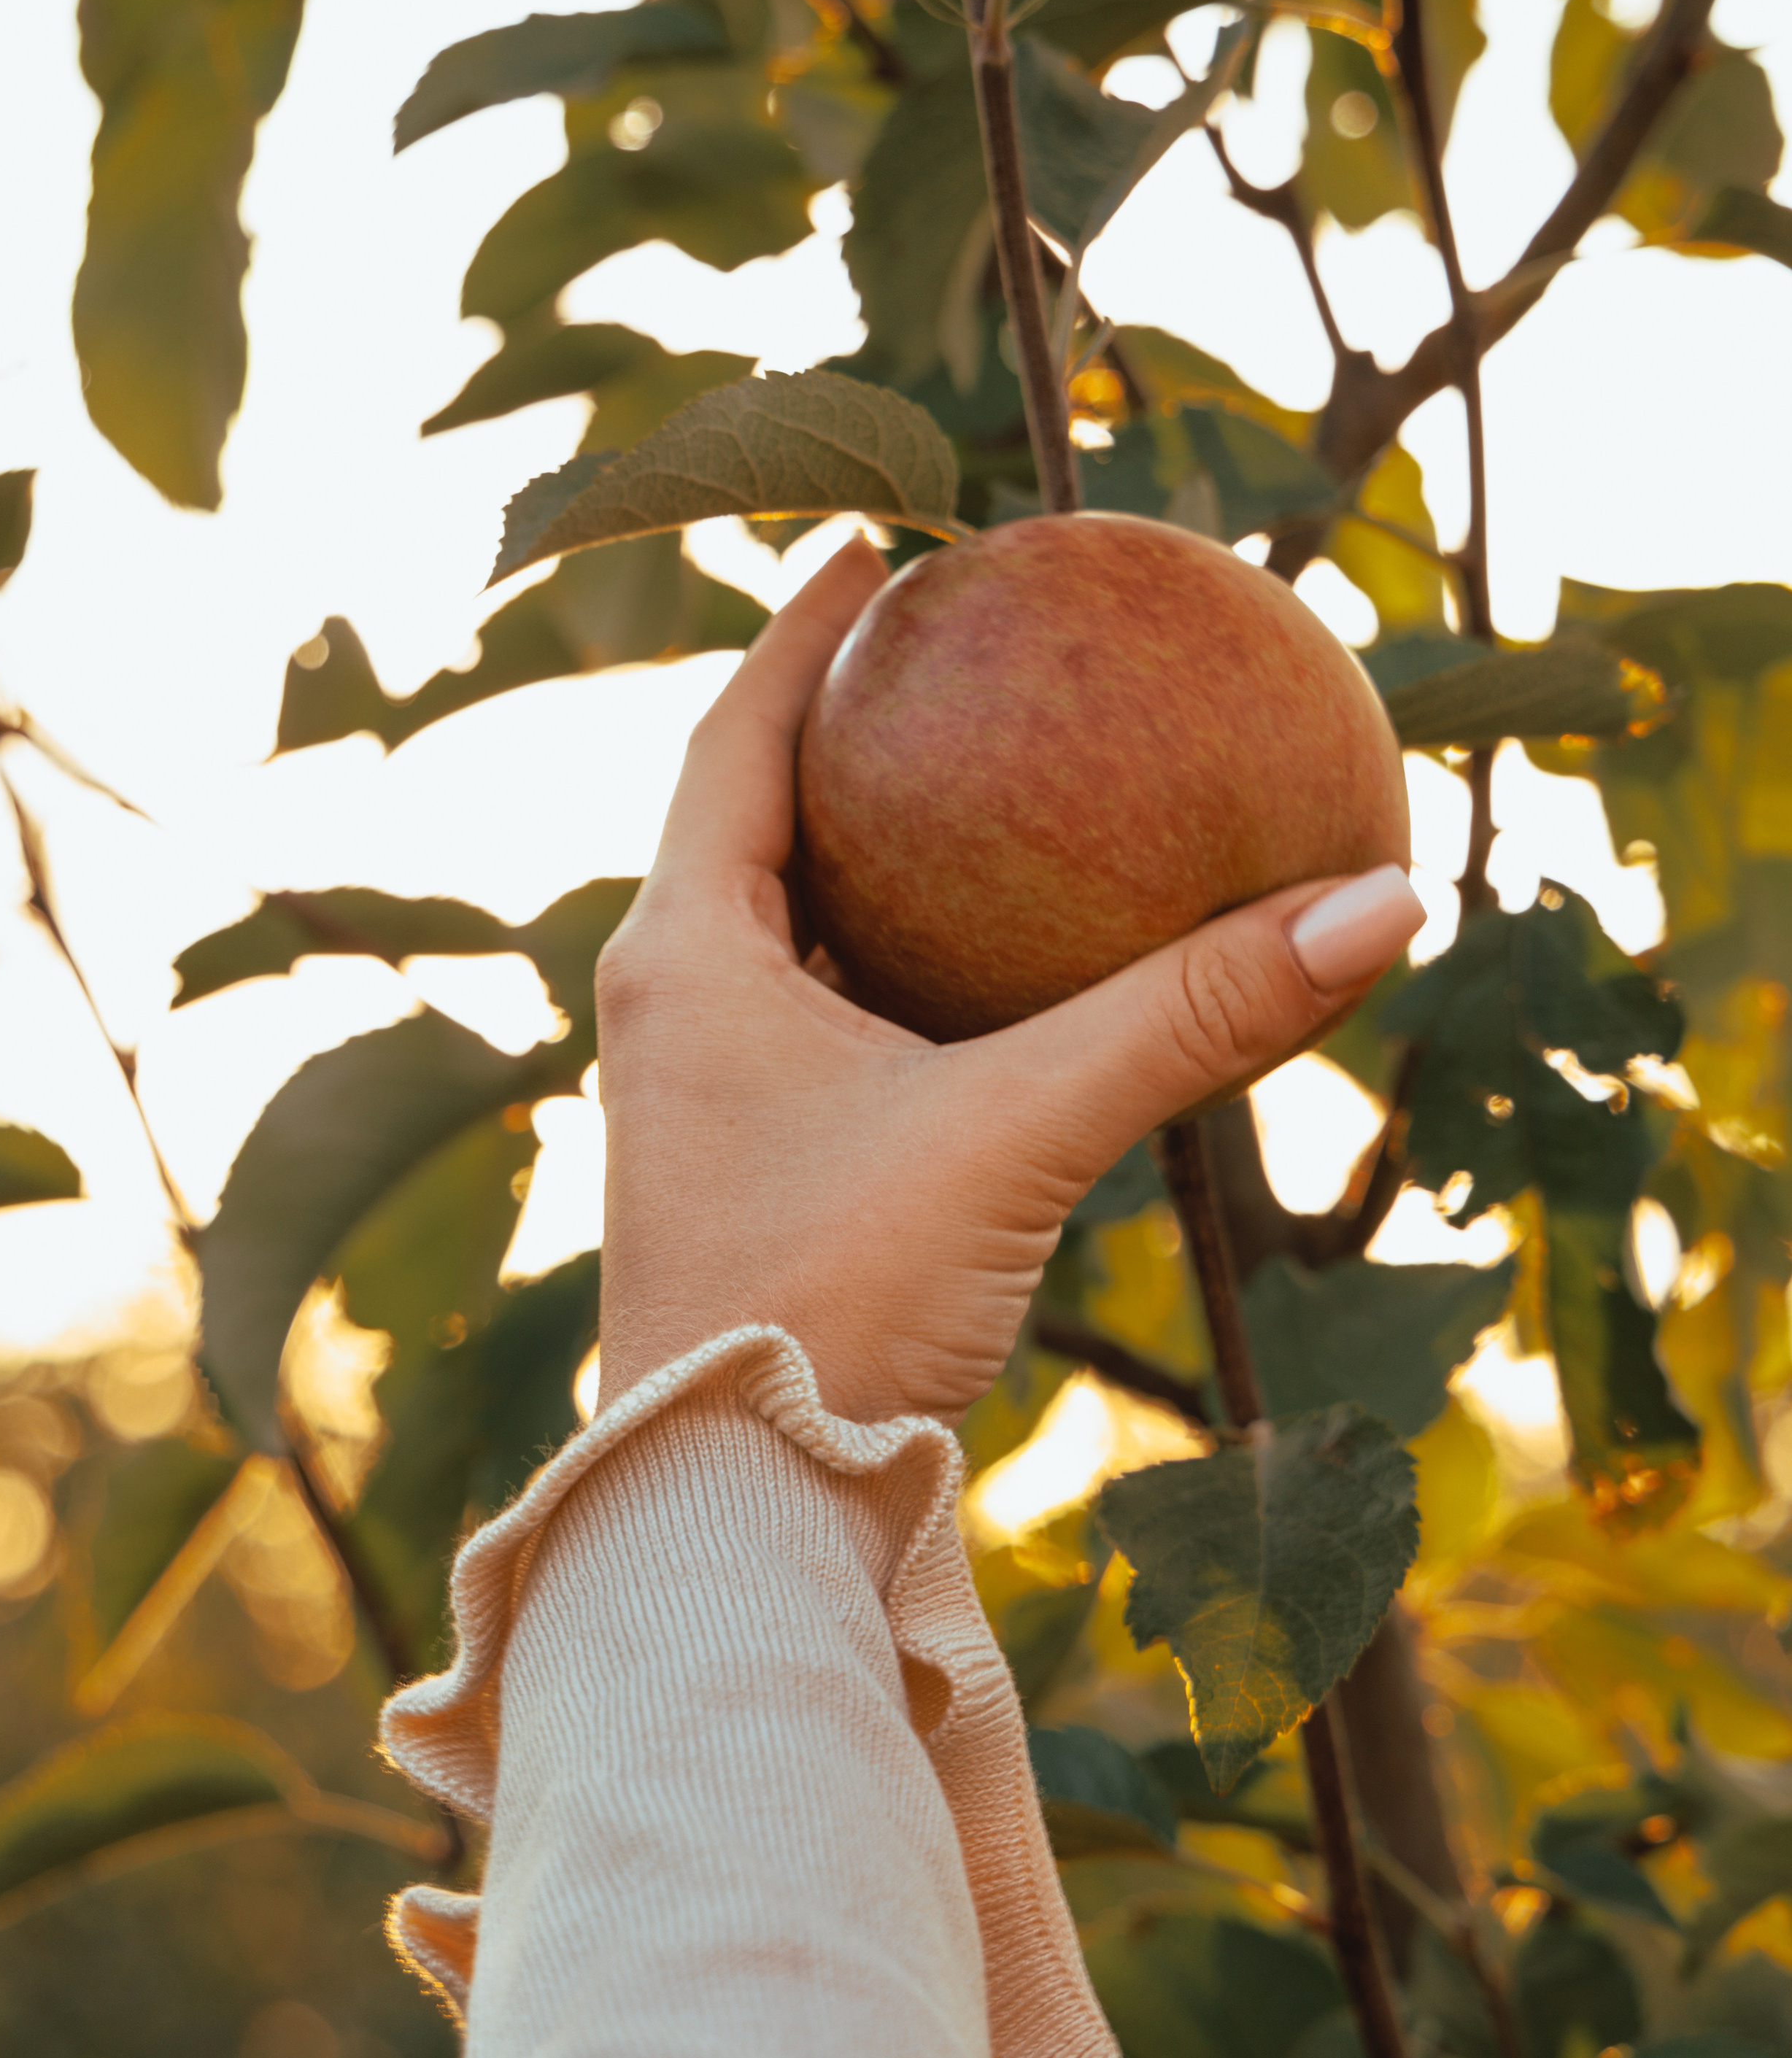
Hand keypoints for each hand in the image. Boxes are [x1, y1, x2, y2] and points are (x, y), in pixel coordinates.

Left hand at [595, 537, 1423, 1424]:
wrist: (734, 1505)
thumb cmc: (831, 1301)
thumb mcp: (1020, 1135)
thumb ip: (1190, 1017)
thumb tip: (1385, 902)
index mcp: (682, 955)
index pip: (737, 736)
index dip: (804, 634)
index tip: (872, 552)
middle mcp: (672, 1005)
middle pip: (753, 816)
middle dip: (843, 732)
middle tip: (942, 658)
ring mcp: (704, 1091)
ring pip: (789, 923)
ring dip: (871, 854)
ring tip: (973, 789)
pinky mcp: (752, 1165)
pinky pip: (828, 1016)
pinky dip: (902, 966)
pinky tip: (992, 973)